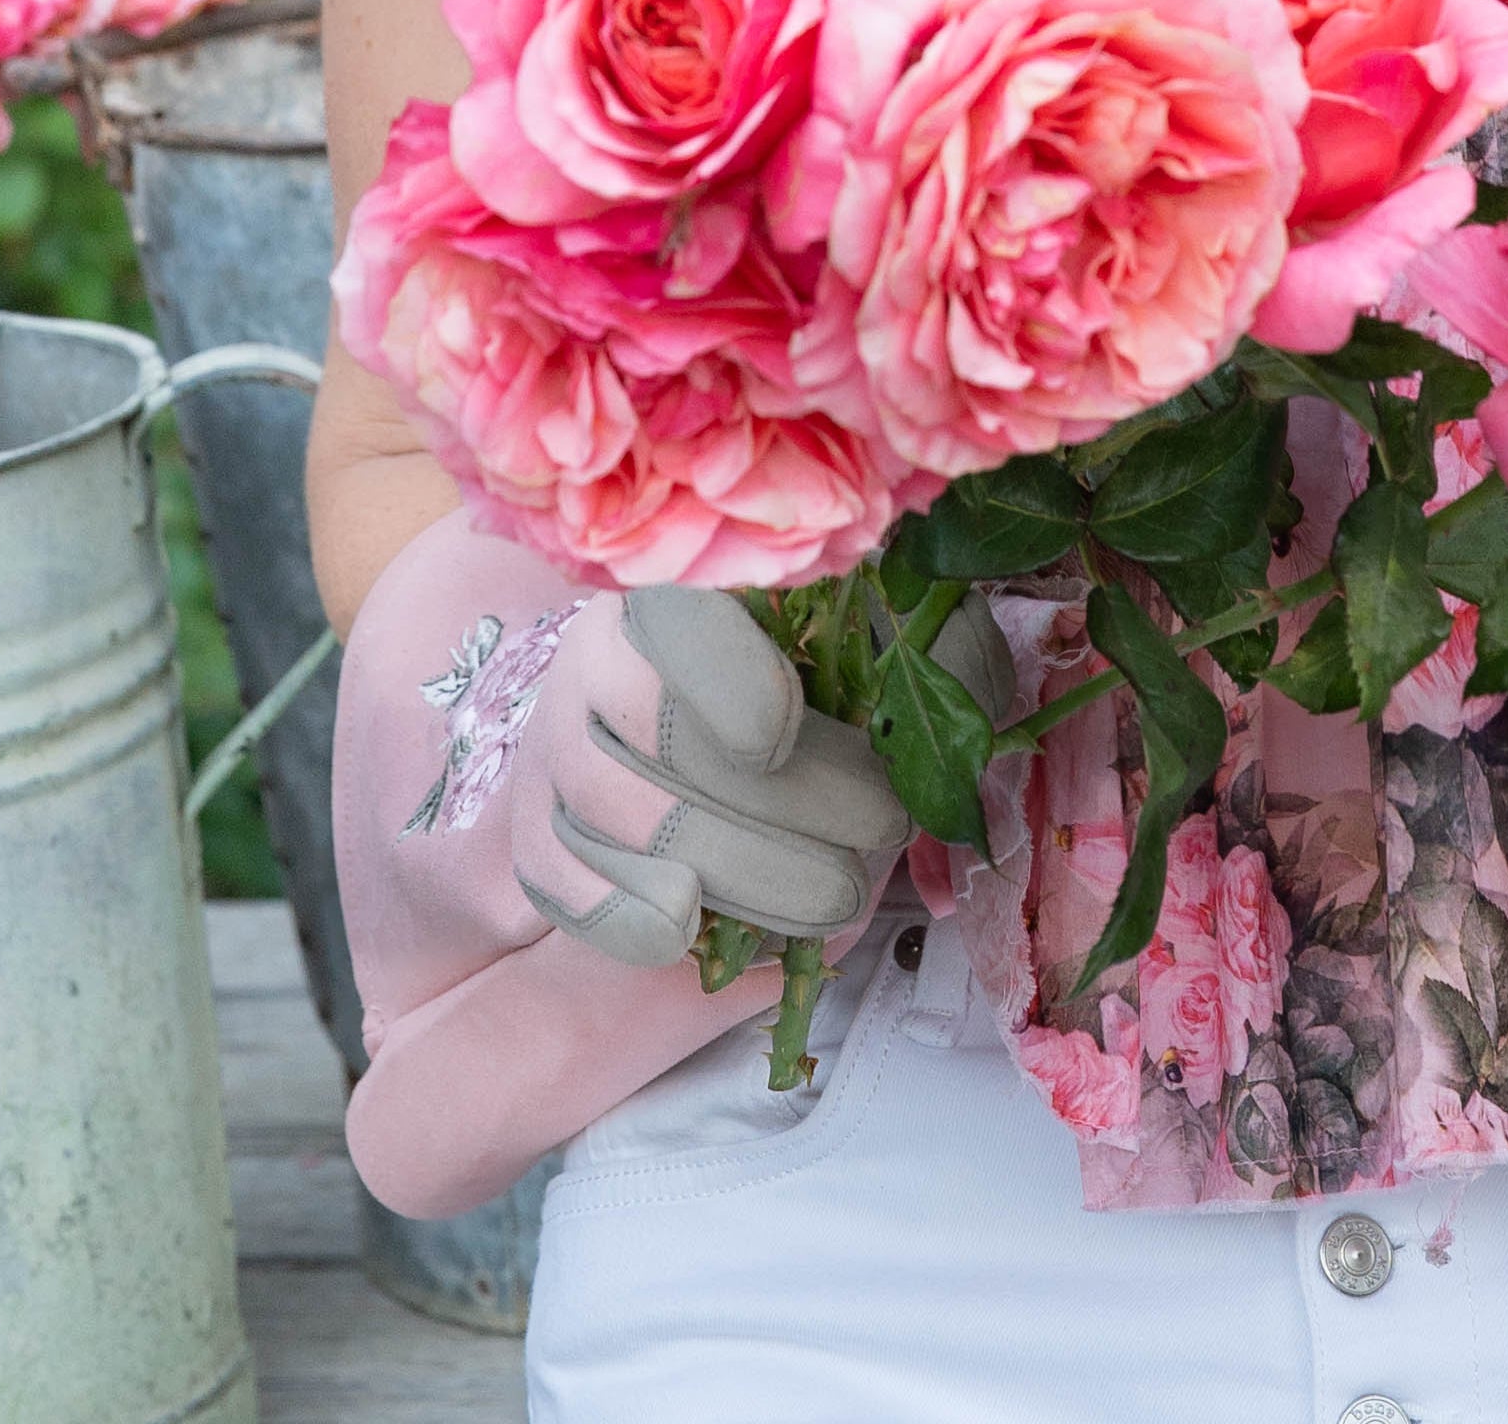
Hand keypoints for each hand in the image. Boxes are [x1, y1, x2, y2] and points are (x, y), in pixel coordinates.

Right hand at [512, 585, 1007, 970]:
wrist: (686, 727)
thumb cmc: (811, 668)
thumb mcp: (877, 629)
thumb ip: (930, 647)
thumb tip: (972, 694)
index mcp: (679, 581)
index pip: (673, 615)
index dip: (724, 677)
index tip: (783, 732)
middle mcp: (596, 654)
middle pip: (659, 736)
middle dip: (783, 806)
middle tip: (878, 835)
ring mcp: (557, 744)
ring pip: (613, 811)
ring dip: (732, 868)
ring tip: (831, 901)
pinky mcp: (535, 830)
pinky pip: (558, 879)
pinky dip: (622, 914)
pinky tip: (691, 927)